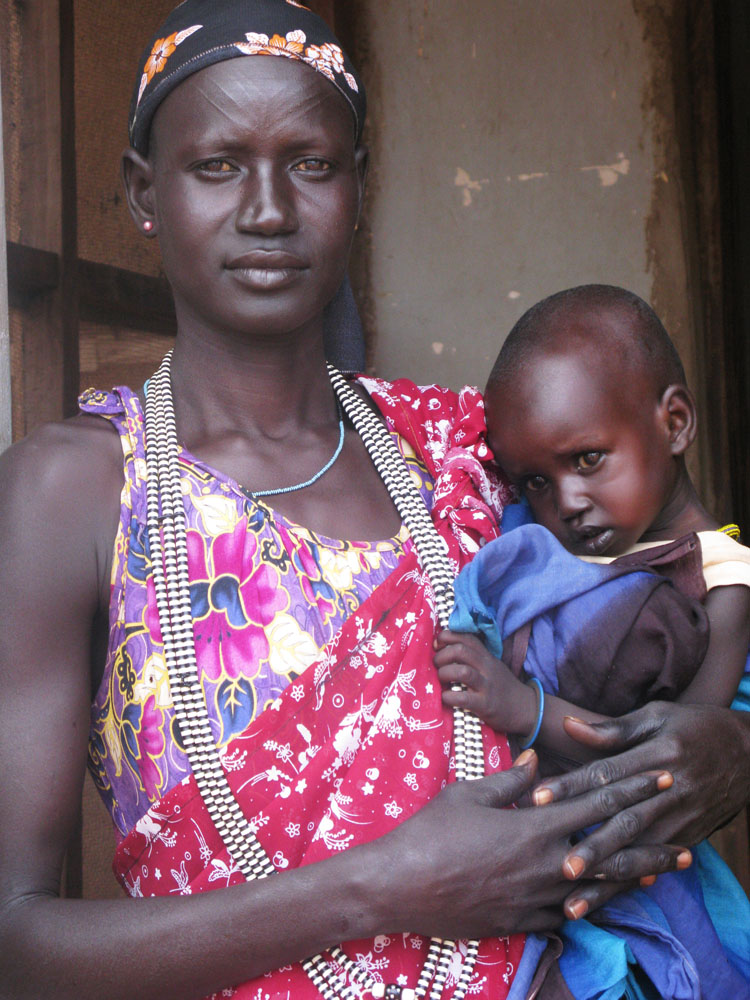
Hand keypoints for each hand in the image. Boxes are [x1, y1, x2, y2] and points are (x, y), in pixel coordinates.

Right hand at [371, 748, 684, 938]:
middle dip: (651, 844)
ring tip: (660, 872)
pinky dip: (595, 906)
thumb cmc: (431, 832)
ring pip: (599, 890)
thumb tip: (535, 762)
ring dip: (632, 879)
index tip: (661, 776)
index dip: (634, 788)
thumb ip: (509, 779)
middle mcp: (546, 865)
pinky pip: (570, 915)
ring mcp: (537, 899)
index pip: (598, 803)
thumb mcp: (469, 793)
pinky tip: (607, 902)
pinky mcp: (524, 921)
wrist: (401, 886)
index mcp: (535, 825)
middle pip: (612, 853)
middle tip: (685, 840)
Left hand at [433, 629, 534, 733]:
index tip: (437, 645)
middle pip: (460, 651)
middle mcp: (486, 667)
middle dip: (442, 656)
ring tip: (440, 680)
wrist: (526, 709)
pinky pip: (463, 698)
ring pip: (462, 671)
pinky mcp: (486, 705)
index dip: (447, 637)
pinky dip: (449, 697)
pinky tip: (446, 698)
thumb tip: (443, 649)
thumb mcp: (491, 666)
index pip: (465, 636)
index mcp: (486, 656)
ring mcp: (487, 685)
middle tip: (436, 665)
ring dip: (444, 673)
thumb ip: (473, 657)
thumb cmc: (502, 687)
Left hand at [530, 702, 749, 916]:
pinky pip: (654, 865)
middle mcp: (669, 792)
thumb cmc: (695, 727)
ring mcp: (680, 819)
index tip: (538, 798)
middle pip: (624, 822)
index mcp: (657, 756)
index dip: (571, 786)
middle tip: (561, 867)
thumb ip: (612, 729)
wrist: (749, 752)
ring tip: (574, 902)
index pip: (606, 774)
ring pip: (639, 853)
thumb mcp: (657, 717)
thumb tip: (568, 726)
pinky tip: (607, 900)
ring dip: (608, 880)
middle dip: (592, 847)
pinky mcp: (687, 837)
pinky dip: (630, 884)